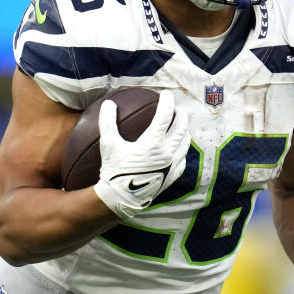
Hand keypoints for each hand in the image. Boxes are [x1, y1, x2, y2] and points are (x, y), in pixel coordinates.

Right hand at [93, 90, 189, 219]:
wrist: (121, 198)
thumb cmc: (114, 171)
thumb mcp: (108, 145)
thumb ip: (108, 122)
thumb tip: (108, 103)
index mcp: (153, 142)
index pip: (165, 115)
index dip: (167, 102)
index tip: (166, 94)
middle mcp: (167, 152)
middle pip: (181, 127)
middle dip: (181, 115)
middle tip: (178, 109)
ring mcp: (172, 165)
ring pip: (185, 143)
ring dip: (185, 131)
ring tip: (182, 125)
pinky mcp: (172, 176)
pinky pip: (183, 160)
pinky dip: (183, 150)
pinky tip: (179, 149)